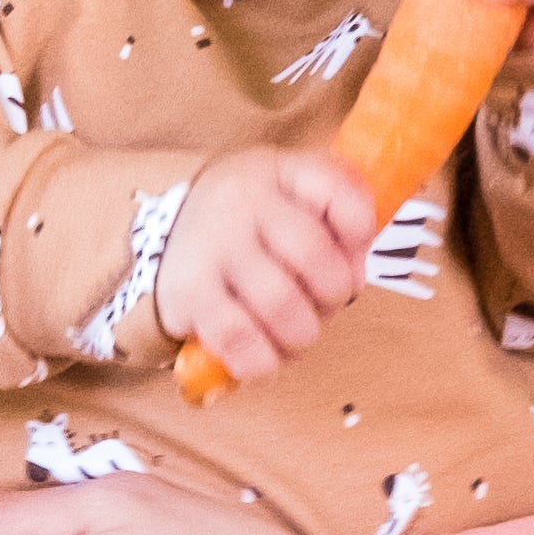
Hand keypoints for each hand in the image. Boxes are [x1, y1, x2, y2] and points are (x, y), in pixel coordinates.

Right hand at [148, 142, 379, 386]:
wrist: (173, 229)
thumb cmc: (252, 220)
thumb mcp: (294, 193)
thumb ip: (339, 215)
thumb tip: (354, 277)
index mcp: (279, 172)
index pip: (338, 192)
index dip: (361, 236)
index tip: (354, 264)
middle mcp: (243, 202)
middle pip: (312, 254)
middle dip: (332, 296)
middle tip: (325, 307)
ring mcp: (212, 246)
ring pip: (279, 301)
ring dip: (301, 334)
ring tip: (297, 337)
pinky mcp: (187, 292)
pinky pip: (236, 337)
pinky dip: (260, 360)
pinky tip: (265, 362)